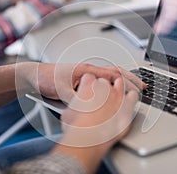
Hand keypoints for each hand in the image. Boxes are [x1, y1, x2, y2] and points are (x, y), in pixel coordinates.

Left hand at [24, 63, 145, 102]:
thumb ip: (75, 98)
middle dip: (131, 79)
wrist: (34, 75)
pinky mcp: (81, 79)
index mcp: (86, 70)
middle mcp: (88, 70)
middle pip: (115, 72)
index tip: (139, 88)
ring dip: (122, 81)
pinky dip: (111, 84)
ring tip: (132, 87)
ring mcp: (85, 74)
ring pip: (109, 75)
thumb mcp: (61, 90)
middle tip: (142, 87)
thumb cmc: (46, 78)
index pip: (113, 74)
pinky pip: (101, 80)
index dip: (128, 82)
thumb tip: (88, 105)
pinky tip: (112, 90)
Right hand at [53, 74, 138, 172]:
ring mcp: (117, 95)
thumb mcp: (68, 113)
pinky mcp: (128, 105)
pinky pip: (133, 95)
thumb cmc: (77, 128)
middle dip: (102, 88)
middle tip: (100, 98)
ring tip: (115, 97)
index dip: (88, 84)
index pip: (90, 77)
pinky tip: (128, 102)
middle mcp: (103, 87)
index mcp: (88, 85)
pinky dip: (131, 97)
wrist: (88, 139)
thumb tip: (74, 109)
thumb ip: (74, 105)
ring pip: (120, 83)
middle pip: (105, 80)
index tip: (88, 91)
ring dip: (118, 88)